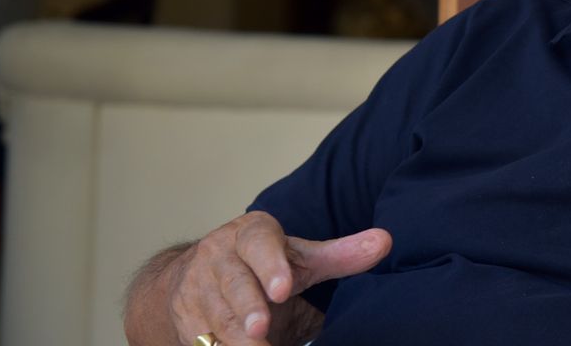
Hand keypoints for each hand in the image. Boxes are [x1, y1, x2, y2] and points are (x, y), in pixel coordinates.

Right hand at [165, 211, 390, 345]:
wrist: (196, 275)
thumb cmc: (263, 263)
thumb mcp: (300, 256)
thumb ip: (341, 254)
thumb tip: (385, 242)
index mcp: (250, 235)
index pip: (259, 245)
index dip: (270, 266)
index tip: (282, 289)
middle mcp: (218, 258)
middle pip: (233, 285)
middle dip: (246, 309)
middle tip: (261, 330)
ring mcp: (197, 290)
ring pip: (214, 319)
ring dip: (232, 340)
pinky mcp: (185, 320)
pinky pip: (200, 341)